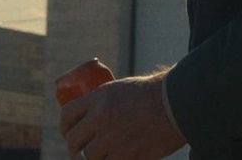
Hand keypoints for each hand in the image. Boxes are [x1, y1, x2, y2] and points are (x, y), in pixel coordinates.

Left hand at [59, 69, 186, 159]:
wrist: (177, 103)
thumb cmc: (155, 94)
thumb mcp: (124, 89)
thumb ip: (109, 103)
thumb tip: (97, 116)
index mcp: (98, 97)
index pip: (67, 114)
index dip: (65, 127)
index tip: (68, 133)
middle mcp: (100, 117)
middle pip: (73, 139)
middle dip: (74, 148)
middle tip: (79, 152)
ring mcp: (112, 138)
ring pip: (90, 156)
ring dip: (94, 158)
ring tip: (103, 156)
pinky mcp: (126, 155)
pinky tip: (117, 158)